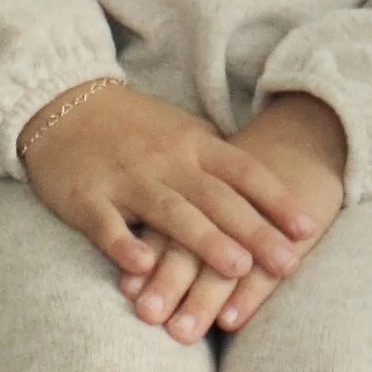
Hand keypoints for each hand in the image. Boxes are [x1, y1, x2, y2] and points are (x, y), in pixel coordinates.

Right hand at [22, 80, 324, 305]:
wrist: (62, 103)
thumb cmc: (132, 126)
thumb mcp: (183, 133)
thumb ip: (220, 161)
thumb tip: (268, 191)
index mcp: (194, 145)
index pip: (244, 172)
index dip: (277, 200)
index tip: (309, 228)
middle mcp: (166, 161)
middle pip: (217, 198)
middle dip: (254, 231)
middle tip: (288, 262)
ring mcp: (126, 180)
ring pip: (171, 213)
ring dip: (205, 239)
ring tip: (236, 267)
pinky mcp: (87, 198)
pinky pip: (107, 226)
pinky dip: (124, 245)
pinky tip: (142, 268)